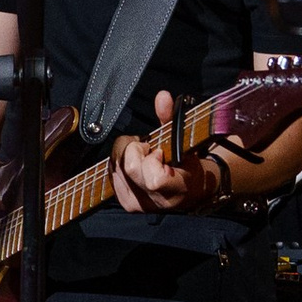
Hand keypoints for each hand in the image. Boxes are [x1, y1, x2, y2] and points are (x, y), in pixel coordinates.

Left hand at [111, 88, 223, 215]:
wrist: (190, 192)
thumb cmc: (189, 165)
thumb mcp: (185, 141)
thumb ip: (170, 118)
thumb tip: (162, 97)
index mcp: (175, 189)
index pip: (153, 179)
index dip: (152, 158)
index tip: (160, 152)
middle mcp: (154, 202)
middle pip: (128, 167)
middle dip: (136, 149)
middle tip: (150, 150)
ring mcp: (137, 205)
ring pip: (115, 167)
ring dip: (127, 155)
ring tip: (145, 157)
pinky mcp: (125, 203)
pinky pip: (111, 172)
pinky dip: (120, 163)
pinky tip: (136, 164)